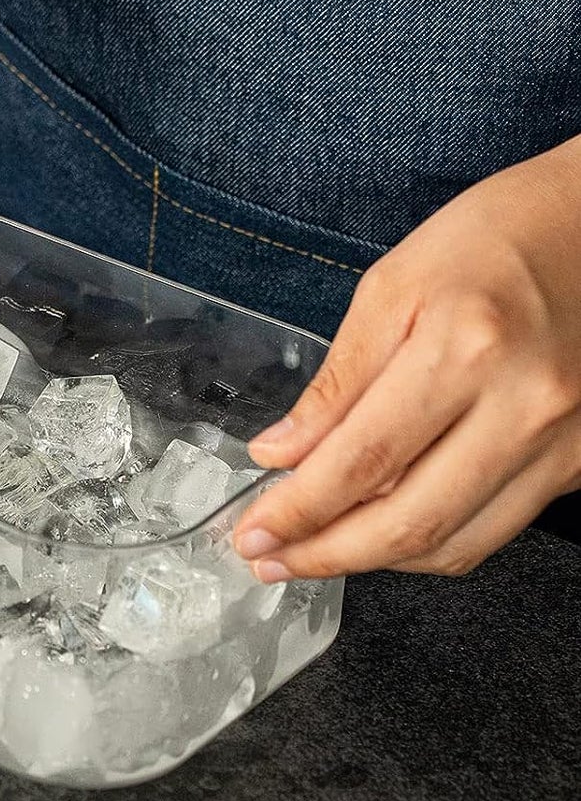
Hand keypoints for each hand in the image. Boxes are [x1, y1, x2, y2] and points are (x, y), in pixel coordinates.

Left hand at [233, 138, 580, 579]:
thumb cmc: (495, 238)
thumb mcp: (392, 287)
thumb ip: (336, 382)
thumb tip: (280, 452)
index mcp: (465, 349)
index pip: (362, 461)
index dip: (298, 510)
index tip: (252, 532)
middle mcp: (524, 406)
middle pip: (409, 521)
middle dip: (325, 554)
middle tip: (267, 559)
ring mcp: (563, 442)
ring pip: (454, 543)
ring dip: (373, 562)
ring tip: (312, 553)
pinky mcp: (580, 462)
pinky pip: (493, 529)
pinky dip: (429, 544)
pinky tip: (380, 533)